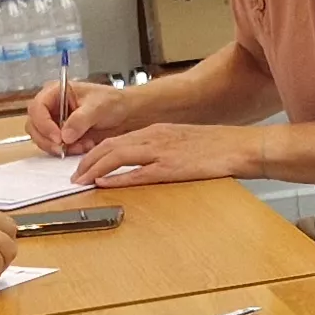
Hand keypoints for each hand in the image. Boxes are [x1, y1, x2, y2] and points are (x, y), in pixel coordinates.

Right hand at [29, 79, 131, 155]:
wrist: (125, 114)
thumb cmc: (112, 102)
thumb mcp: (98, 107)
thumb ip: (80, 120)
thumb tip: (65, 135)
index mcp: (56, 91)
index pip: (37, 107)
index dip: (43, 124)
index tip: (58, 137)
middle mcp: (51, 107)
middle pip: (34, 126)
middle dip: (47, 140)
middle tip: (63, 148)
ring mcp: (54, 122)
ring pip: (42, 139)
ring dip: (59, 147)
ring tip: (82, 146)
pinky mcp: (61, 136)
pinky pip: (55, 147)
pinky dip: (67, 151)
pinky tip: (84, 146)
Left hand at [77, 122, 256, 186]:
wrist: (240, 146)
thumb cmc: (216, 147)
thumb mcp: (182, 142)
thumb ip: (161, 148)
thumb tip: (142, 163)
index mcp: (156, 131)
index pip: (116, 140)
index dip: (95, 153)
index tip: (83, 166)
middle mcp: (154, 137)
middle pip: (110, 146)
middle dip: (88, 162)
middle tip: (74, 176)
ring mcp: (162, 152)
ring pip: (117, 156)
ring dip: (95, 169)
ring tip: (81, 181)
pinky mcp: (171, 167)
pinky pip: (138, 173)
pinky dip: (117, 178)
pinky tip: (104, 183)